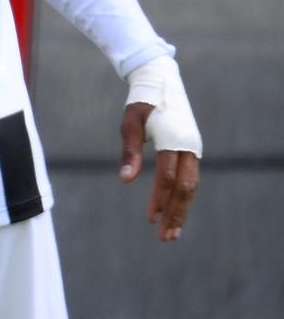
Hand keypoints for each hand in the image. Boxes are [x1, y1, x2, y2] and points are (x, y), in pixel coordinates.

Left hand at [120, 103, 200, 241]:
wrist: (161, 81)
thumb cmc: (141, 103)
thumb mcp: (130, 123)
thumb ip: (129, 151)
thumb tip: (125, 180)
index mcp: (173, 141)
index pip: (167, 178)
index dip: (159, 200)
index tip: (150, 220)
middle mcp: (189, 147)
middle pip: (185, 189)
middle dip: (176, 214)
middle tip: (166, 238)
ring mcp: (193, 149)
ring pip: (191, 186)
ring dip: (182, 209)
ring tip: (173, 231)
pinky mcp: (191, 150)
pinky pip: (191, 178)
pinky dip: (183, 196)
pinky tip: (175, 210)